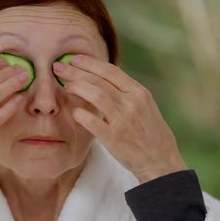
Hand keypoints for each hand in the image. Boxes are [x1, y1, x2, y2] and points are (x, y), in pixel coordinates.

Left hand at [53, 54, 186, 183]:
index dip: (90, 63)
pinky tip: (74, 112)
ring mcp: (124, 120)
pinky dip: (80, 114)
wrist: (160, 161)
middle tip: (58, 67)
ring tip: (66, 86)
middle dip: (76, 72)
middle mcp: (132, 103)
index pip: (111, 71)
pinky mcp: (114, 139)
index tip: (74, 59)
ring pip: (95, 95)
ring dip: (77, 88)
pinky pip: (92, 122)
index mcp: (140, 93)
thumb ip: (126, 92)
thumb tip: (102, 78)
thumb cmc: (150, 133)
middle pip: (99, 81)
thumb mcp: (145, 106)